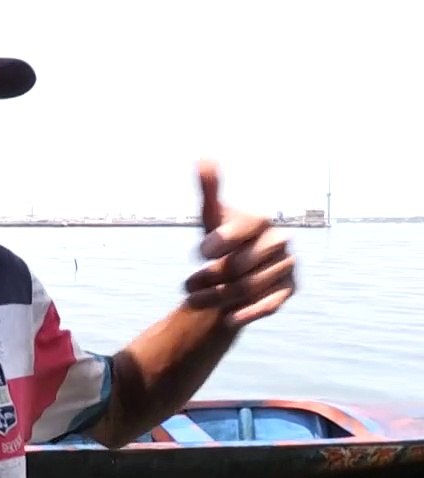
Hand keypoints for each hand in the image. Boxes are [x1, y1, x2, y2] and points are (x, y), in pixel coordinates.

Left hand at [183, 159, 296, 327]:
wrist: (236, 272)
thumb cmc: (222, 241)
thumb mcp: (212, 217)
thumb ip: (210, 190)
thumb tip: (203, 158)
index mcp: (260, 220)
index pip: (245, 227)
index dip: (222, 239)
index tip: (198, 251)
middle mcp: (279, 241)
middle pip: (244, 262)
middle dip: (213, 275)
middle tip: (188, 284)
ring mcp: (286, 266)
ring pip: (252, 285)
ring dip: (221, 297)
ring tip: (195, 300)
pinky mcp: (289, 289)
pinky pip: (272, 304)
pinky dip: (250, 312)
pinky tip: (228, 319)